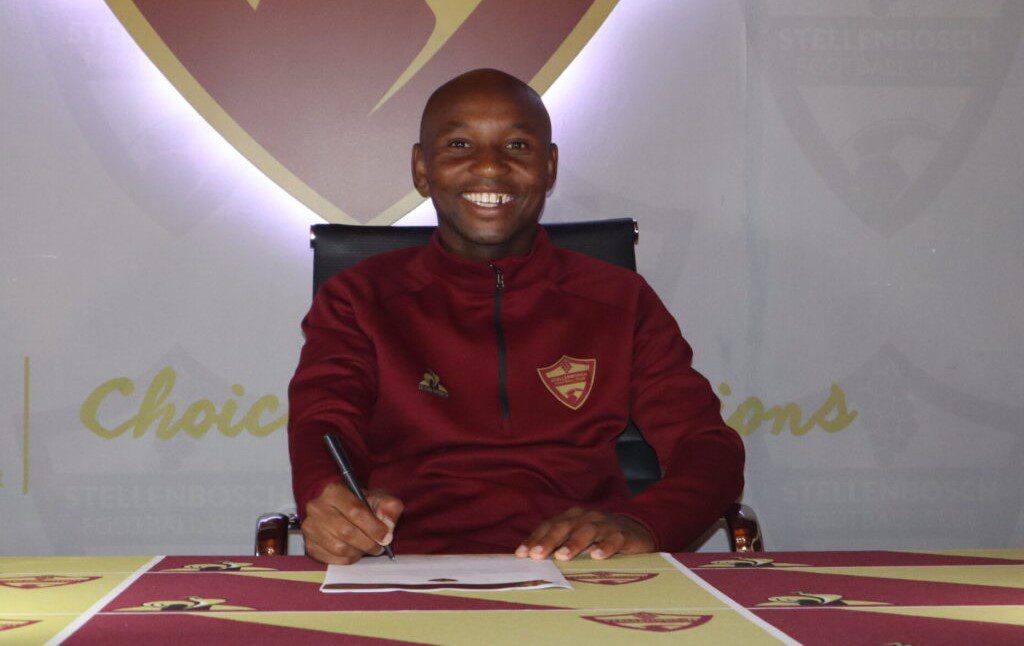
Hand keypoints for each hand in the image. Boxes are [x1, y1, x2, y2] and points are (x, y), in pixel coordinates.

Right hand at [301, 482, 403, 564]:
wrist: (341, 510)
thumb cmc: (361, 504)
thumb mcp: (379, 499)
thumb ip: (389, 508)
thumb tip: (388, 525)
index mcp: (334, 491)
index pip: (355, 511)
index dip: (373, 527)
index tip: (385, 537)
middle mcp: (316, 507)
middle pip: (346, 531)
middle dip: (367, 543)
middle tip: (379, 547)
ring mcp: (310, 526)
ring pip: (338, 547)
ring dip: (358, 552)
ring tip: (366, 548)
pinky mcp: (309, 544)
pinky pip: (331, 558)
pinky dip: (347, 559)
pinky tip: (354, 552)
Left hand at [515, 507, 654, 560]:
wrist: (636, 533)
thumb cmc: (599, 540)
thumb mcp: (578, 542)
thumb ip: (558, 549)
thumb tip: (531, 563)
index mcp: (571, 518)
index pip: (549, 526)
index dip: (535, 539)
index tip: (521, 554)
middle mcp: (586, 518)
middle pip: (564, 526)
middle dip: (549, 540)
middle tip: (537, 555)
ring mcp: (605, 524)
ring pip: (587, 531)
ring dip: (574, 543)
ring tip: (562, 555)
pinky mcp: (624, 534)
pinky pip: (614, 539)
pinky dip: (606, 546)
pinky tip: (598, 556)